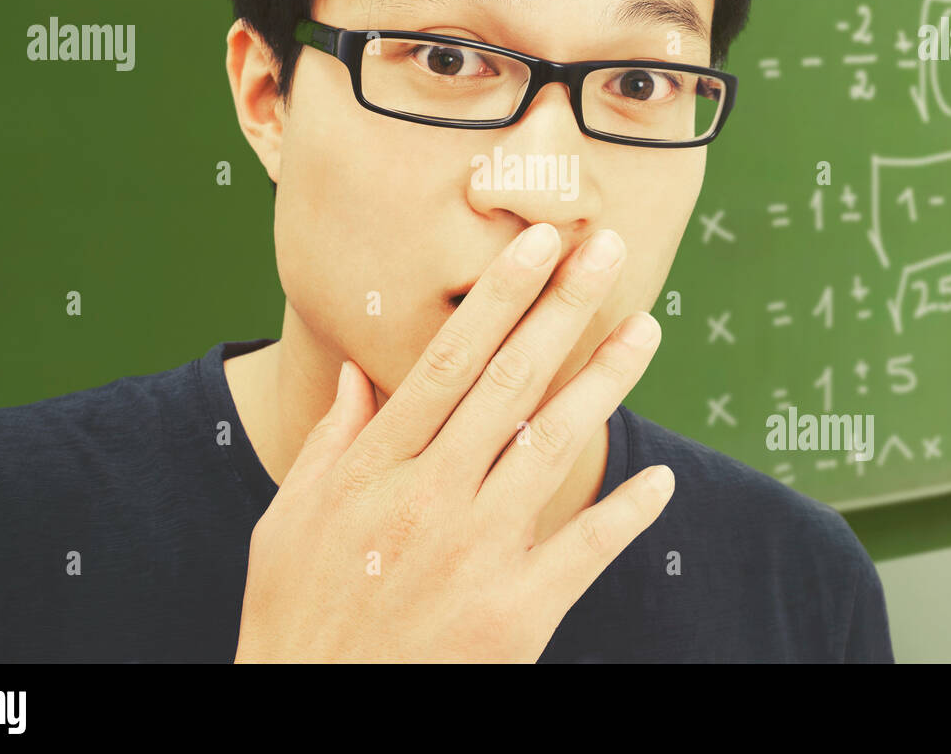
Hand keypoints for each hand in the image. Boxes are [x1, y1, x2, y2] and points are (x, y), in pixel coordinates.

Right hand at [233, 223, 673, 662]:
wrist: (312, 714)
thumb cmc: (297, 614)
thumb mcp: (289, 520)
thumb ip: (333, 442)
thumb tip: (358, 374)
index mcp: (375, 467)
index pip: (450, 359)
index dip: (501, 296)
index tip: (539, 244)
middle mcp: (430, 496)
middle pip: (511, 383)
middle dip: (564, 308)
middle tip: (608, 250)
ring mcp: (476, 553)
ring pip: (552, 446)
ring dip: (606, 383)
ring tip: (645, 330)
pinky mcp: (513, 614)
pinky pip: (582, 549)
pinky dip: (625, 513)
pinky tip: (661, 479)